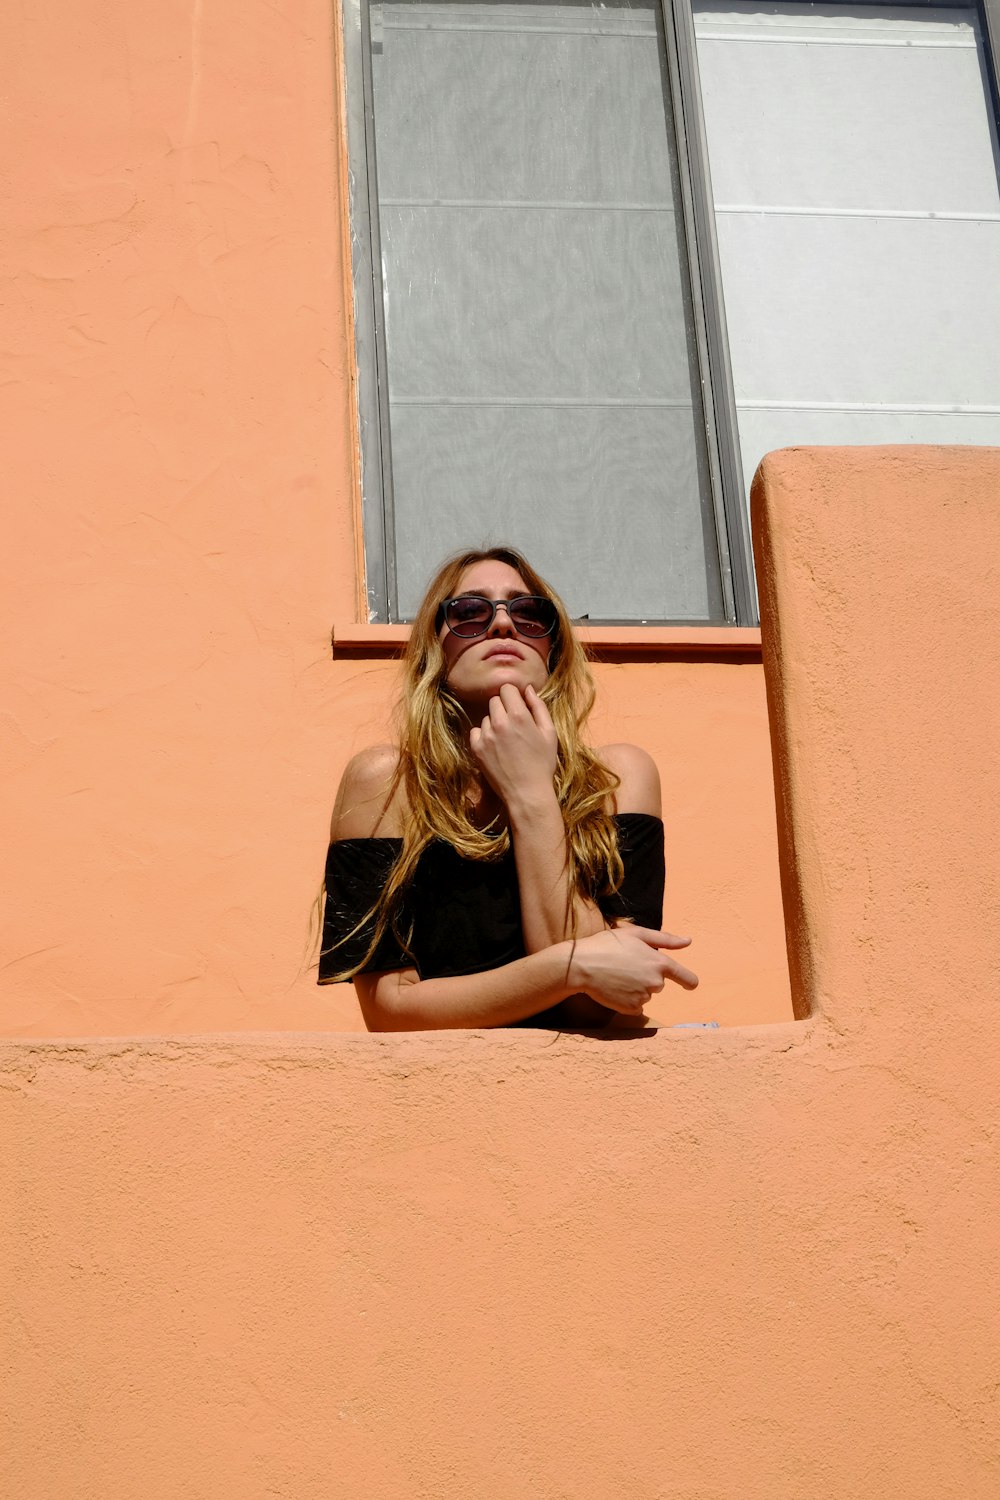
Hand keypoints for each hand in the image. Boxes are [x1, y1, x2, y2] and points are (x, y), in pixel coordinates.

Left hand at [469, 683, 558, 809]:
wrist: (527, 793)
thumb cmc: (542, 763)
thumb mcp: (550, 733)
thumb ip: (538, 707)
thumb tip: (527, 688)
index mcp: (519, 715)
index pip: (507, 688)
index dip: (514, 695)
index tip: (518, 705)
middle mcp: (499, 722)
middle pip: (495, 700)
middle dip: (504, 707)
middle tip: (514, 724)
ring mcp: (485, 735)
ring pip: (486, 717)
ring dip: (495, 723)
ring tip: (507, 740)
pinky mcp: (476, 748)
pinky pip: (476, 731)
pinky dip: (484, 736)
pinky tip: (496, 747)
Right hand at [567, 927, 697, 1015]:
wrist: (581, 965)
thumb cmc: (607, 944)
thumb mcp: (636, 934)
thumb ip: (665, 939)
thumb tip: (688, 941)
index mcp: (660, 963)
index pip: (685, 977)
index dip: (689, 981)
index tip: (691, 984)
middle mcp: (655, 982)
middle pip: (658, 983)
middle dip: (646, 976)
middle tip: (625, 965)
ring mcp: (644, 997)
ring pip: (645, 994)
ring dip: (635, 987)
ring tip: (616, 975)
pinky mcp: (631, 1009)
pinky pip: (635, 1006)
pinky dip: (627, 1000)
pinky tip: (614, 988)